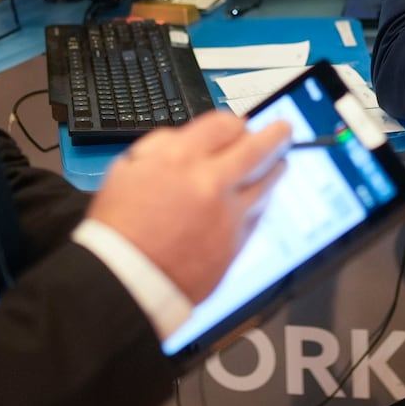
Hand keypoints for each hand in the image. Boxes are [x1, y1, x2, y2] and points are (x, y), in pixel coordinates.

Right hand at [88, 111, 291, 301]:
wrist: (127, 281)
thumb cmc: (120, 229)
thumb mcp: (125, 170)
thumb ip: (160, 147)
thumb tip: (186, 139)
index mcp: (180, 160)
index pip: (225, 125)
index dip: (234, 124)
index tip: (237, 128)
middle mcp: (210, 183)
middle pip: (258, 149)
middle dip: (276, 135)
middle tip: (284, 130)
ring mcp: (228, 215)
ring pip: (266, 183)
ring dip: (274, 169)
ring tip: (279, 163)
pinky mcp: (236, 243)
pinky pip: (257, 215)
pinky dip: (260, 202)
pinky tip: (259, 198)